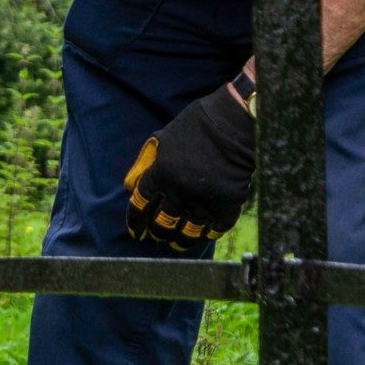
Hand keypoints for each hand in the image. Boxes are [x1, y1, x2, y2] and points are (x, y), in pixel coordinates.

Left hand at [124, 80, 255, 251]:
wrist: (235, 120)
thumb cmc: (198, 124)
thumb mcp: (164, 137)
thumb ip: (146, 162)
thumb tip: (129, 186)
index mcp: (160, 172)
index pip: (140, 204)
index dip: (136, 220)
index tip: (136, 231)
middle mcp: (179, 189)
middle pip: (163, 223)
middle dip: (159, 233)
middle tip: (159, 237)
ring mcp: (204, 198)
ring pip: (188, 231)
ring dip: (182, 241)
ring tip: (179, 244)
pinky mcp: (228, 202)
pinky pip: (216, 228)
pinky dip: (209, 233)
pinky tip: (205, 234)